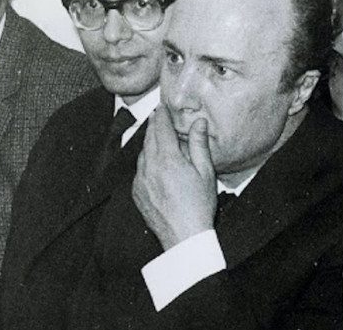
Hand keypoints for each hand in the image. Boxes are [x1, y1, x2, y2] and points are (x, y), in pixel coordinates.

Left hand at [132, 105, 216, 249]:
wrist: (183, 237)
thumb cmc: (199, 205)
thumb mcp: (205, 172)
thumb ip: (199, 144)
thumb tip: (198, 122)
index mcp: (167, 159)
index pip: (161, 128)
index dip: (162, 115)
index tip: (163, 106)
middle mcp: (149, 166)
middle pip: (149, 137)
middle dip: (154, 124)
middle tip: (158, 115)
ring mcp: (140, 180)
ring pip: (142, 152)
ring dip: (149, 142)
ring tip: (158, 137)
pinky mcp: (137, 192)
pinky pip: (139, 169)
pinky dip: (146, 160)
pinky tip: (155, 162)